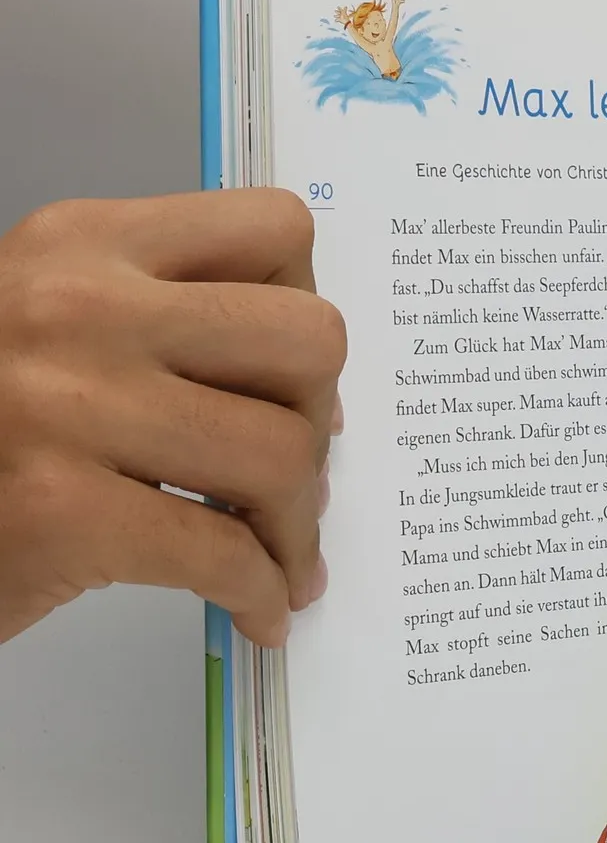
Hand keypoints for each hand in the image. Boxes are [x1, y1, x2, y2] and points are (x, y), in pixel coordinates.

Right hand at [0, 190, 344, 647]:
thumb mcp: (53, 324)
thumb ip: (165, 321)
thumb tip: (314, 395)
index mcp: (84, 242)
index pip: (278, 232)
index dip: (305, 311)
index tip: (287, 378)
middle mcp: (78, 306)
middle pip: (309, 341)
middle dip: (318, 420)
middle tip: (286, 473)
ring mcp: (66, 407)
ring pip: (283, 453)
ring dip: (296, 524)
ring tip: (275, 552)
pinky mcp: (59, 512)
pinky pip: (226, 555)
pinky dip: (261, 594)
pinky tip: (255, 610)